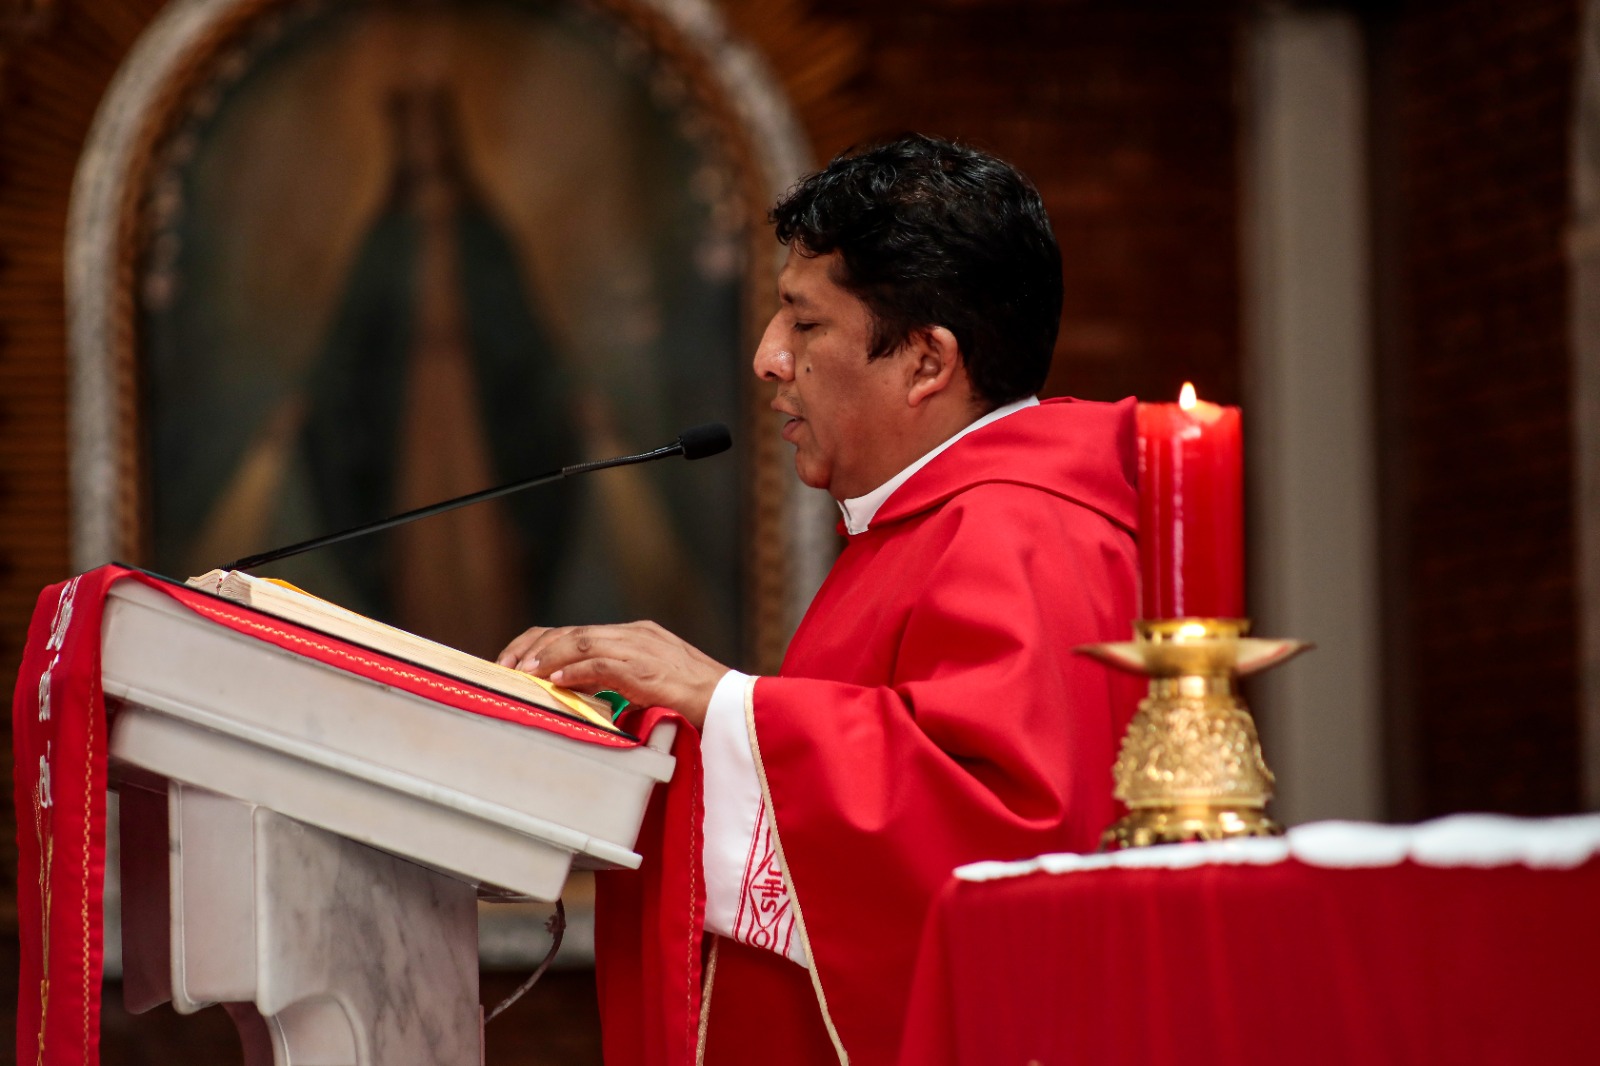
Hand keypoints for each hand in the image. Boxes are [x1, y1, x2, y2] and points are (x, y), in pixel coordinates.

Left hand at [497, 621, 726, 729]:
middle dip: (535, 647)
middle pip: (573, 631)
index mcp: (637, 635)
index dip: (543, 642)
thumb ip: (620, 683)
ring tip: (524, 672)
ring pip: (582, 641)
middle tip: (507, 665)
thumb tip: (584, 693)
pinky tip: (556, 681)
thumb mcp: (652, 686)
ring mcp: (643, 648)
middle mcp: (636, 634)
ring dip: (548, 657)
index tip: (517, 659)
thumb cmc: (698, 702)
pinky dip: (575, 670)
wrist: (735, 707)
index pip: (579, 631)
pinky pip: (602, 663)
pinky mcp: (647, 669)